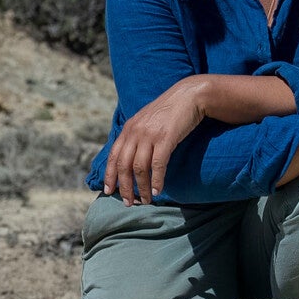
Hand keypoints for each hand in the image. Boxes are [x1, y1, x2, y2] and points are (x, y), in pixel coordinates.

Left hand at [103, 77, 206, 203]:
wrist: (189, 96)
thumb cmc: (169, 111)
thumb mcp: (146, 120)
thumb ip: (136, 135)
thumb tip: (129, 157)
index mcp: (129, 128)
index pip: (113, 156)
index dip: (110, 176)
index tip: (108, 191)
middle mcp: (136, 132)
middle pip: (124, 166)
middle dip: (125, 187)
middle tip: (128, 203)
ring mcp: (150, 135)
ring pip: (139, 168)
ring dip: (141, 188)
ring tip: (145, 201)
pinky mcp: (166, 138)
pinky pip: (158, 164)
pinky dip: (156, 180)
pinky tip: (158, 191)